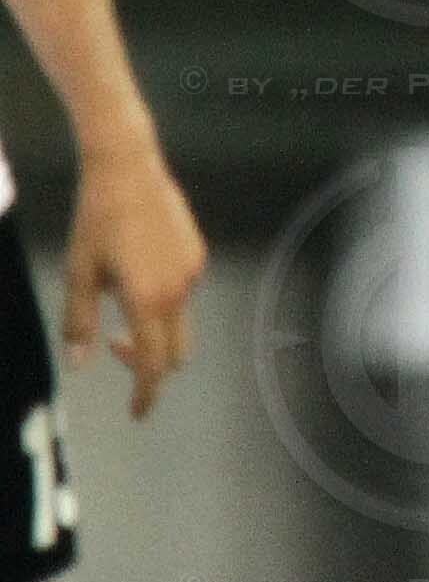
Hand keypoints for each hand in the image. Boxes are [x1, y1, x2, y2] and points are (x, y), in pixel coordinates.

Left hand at [65, 135, 202, 416]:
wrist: (128, 168)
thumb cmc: (94, 220)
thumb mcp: (78, 272)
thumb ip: (79, 321)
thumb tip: (80, 364)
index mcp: (146, 300)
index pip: (152, 364)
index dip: (145, 393)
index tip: (137, 413)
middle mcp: (178, 292)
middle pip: (175, 352)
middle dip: (149, 364)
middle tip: (115, 348)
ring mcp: (193, 273)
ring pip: (179, 321)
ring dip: (155, 327)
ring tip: (121, 297)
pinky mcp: (198, 255)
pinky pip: (184, 292)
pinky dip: (163, 299)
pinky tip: (138, 269)